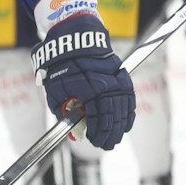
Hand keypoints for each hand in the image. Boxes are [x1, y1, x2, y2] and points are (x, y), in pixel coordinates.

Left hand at [33, 16, 134, 150]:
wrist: (75, 39)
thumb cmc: (62, 64)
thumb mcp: (56, 89)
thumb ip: (64, 112)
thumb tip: (73, 131)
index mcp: (91, 90)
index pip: (99, 119)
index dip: (98, 133)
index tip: (94, 141)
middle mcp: (108, 86)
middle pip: (114, 117)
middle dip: (111, 134)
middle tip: (106, 145)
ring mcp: (118, 80)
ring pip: (124, 109)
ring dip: (121, 126)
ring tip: (116, 138)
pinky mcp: (123, 76)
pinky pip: (129, 99)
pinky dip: (128, 112)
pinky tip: (126, 123)